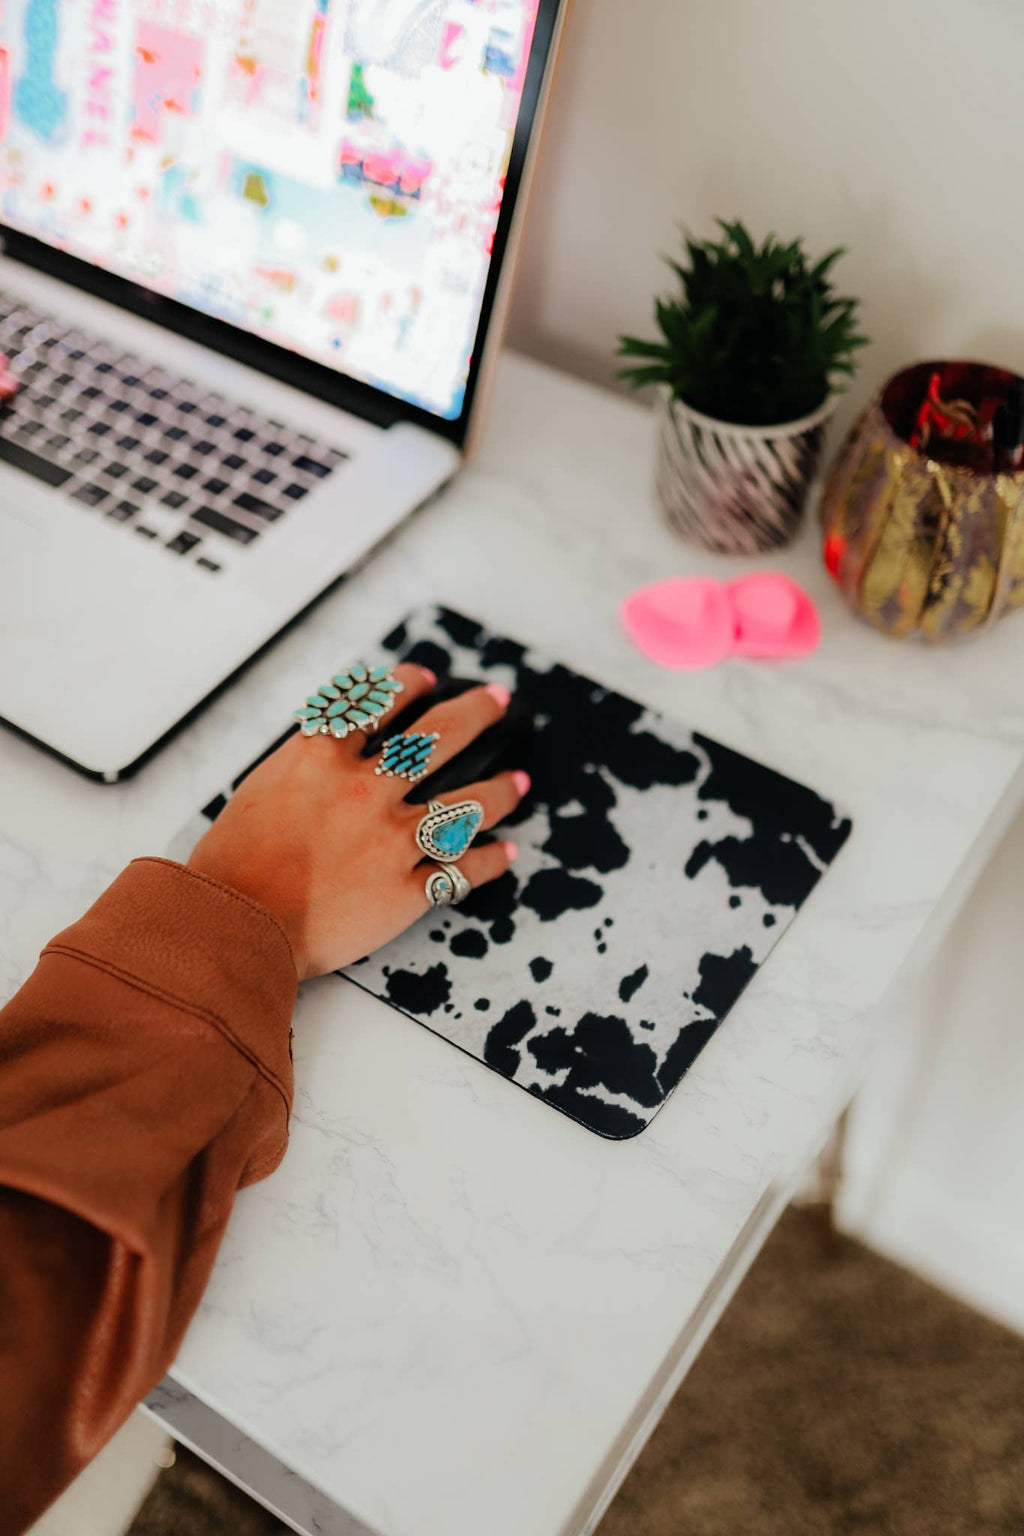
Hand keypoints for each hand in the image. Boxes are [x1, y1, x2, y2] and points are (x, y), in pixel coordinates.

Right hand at [187, 665, 524, 979]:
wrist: (234, 926)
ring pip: (464, 805)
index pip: (374, 704)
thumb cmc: (229, 868)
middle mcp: (364, 790)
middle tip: (496, 699)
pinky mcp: (406, 890)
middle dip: (474, 713)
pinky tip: (506, 852)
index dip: (405, 685)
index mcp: (321, 759)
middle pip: (436, 738)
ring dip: (498, 792)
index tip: (425, 677)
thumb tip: (327, 758)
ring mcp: (391, 840)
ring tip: (519, 783)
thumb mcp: (259, 792)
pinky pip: (462, 871)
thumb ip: (302, 771)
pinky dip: (489, 861)